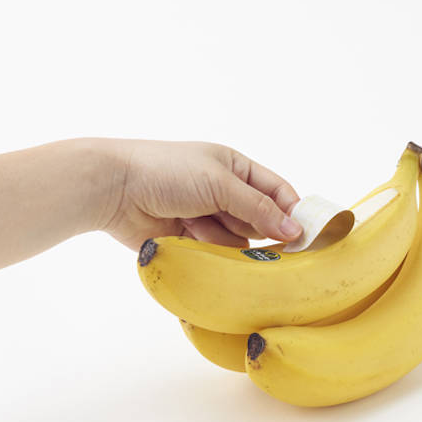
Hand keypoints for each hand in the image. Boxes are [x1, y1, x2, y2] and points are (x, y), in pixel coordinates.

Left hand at [98, 139, 302, 249]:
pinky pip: (215, 254)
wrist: (113, 189)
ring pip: (238, 241)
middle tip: (270, 252)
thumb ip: (258, 208)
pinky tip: (197, 245)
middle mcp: (224, 192)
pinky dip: (212, 254)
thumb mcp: (219, 184)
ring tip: (210, 235)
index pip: (277, 191)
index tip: (308, 238)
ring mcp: (206, 217)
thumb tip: (295, 230)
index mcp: (235, 168)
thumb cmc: (166, 172)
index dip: (293, 212)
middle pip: (260, 220)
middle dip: (263, 234)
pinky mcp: (189, 240)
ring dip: (231, 244)